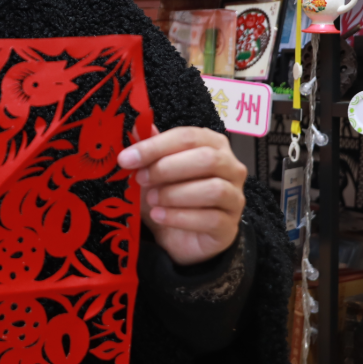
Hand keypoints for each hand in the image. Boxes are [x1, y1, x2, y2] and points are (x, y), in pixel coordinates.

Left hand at [118, 125, 245, 266]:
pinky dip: (180, 217)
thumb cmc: (170, 198)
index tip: (127, 158)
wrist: (179, 236)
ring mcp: (234, 198)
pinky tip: (159, 216)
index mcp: (213, 145)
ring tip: (152, 199)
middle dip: (167, 168)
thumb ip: (149, 149)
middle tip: (141, 179)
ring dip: (175, 194)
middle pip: (207, 159)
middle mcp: (231, 168)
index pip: (188, 137)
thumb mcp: (153, 171)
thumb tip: (134, 127)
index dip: (156, 146)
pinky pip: (211, 219)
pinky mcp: (229, 227)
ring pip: (213, 189)